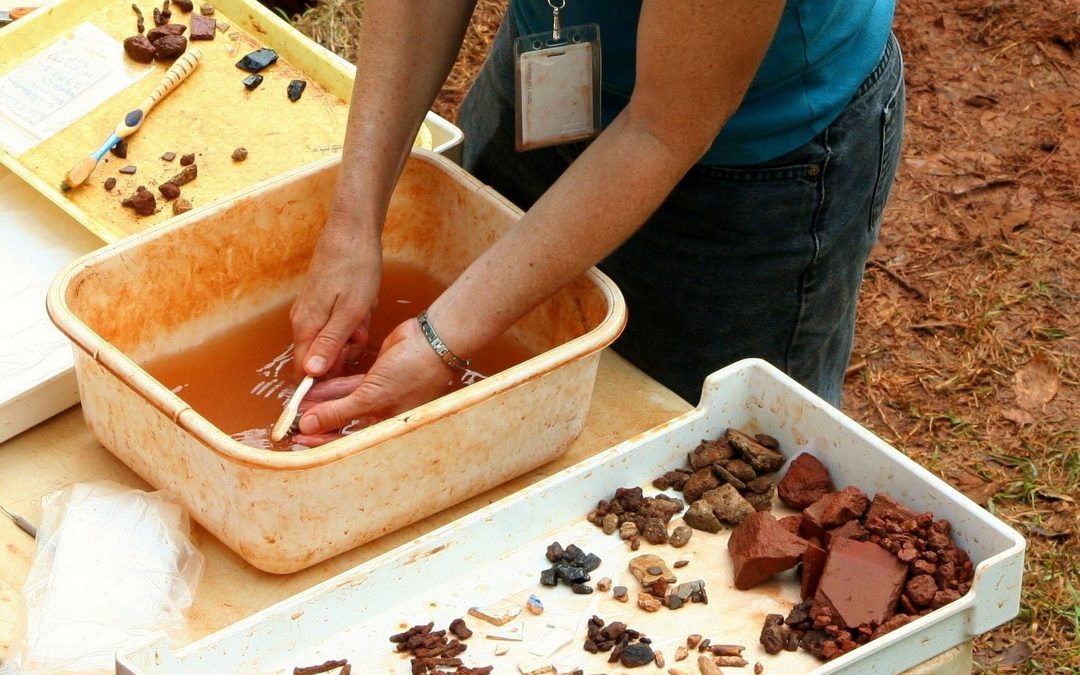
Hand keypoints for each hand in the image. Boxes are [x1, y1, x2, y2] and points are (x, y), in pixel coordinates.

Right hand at [290, 219, 381, 378]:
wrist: (352, 231)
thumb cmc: (356, 269)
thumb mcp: (351, 312)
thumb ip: (330, 344)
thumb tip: (310, 373)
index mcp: (306, 327)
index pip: (305, 371)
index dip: (327, 378)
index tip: (349, 368)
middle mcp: (301, 321)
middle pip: (320, 357)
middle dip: (344, 352)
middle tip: (361, 332)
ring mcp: (309, 309)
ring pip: (330, 339)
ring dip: (352, 333)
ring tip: (364, 311)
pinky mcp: (319, 300)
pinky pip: (335, 323)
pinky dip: (352, 319)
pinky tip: (362, 303)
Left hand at [293, 317, 456, 444]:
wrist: (432, 341)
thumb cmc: (412, 374)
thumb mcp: (372, 396)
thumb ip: (339, 411)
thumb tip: (309, 426)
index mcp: (386, 428)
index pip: (349, 441)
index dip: (323, 441)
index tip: (300, 439)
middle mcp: (382, 414)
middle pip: (344, 422)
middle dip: (320, 419)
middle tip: (294, 419)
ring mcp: (380, 394)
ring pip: (345, 401)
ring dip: (323, 401)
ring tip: (299, 400)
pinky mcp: (377, 376)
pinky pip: (350, 385)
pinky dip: (334, 386)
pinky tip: (315, 385)